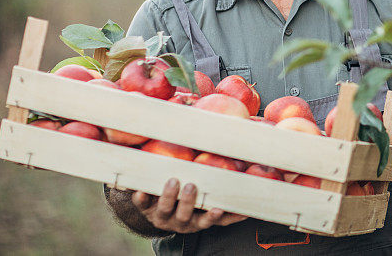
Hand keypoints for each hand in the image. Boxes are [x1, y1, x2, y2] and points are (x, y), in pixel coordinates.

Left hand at [132, 178, 246, 233]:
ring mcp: (162, 216)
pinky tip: (140, 190)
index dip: (212, 217)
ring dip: (168, 196)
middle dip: (188, 202)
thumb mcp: (208, 199)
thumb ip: (224, 188)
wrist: (158, 206)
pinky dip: (141, 198)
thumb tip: (250, 169)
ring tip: (172, 180)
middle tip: (191, 186)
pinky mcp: (145, 208)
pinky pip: (141, 205)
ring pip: (164, 210)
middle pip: (185, 216)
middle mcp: (180, 222)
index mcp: (197, 221)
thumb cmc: (193, 198)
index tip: (218, 208)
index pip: (208, 222)